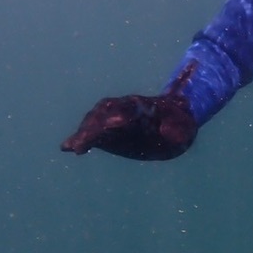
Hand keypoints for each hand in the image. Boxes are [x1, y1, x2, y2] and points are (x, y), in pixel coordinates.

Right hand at [61, 93, 197, 160]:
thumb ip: (177, 130)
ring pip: (96, 118)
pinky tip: (68, 147)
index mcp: (146, 105)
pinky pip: (93, 130)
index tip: (109, 126)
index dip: (117, 117)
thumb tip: (168, 132)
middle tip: (82, 143)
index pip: (128, 109)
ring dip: (85, 131)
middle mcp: (126, 107)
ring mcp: (115, 115)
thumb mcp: (184, 128)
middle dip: (94, 125)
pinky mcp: (108, 128)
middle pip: (106, 112)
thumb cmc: (180, 125)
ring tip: (74, 146)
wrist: (174, 119)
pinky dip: (81, 137)